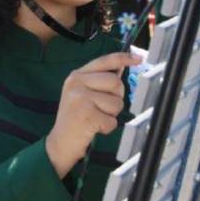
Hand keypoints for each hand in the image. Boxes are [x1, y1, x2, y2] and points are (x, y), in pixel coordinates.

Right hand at [45, 52, 140, 177]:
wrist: (60, 142)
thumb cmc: (76, 117)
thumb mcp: (82, 93)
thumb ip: (99, 80)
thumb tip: (121, 67)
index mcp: (77, 75)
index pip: (104, 61)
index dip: (123, 58)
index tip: (138, 58)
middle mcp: (77, 83)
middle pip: (115, 82)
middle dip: (116, 97)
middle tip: (102, 108)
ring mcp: (80, 99)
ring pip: (116, 103)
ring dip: (111, 115)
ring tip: (95, 118)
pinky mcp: (86, 115)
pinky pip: (112, 120)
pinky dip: (107, 128)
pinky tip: (93, 128)